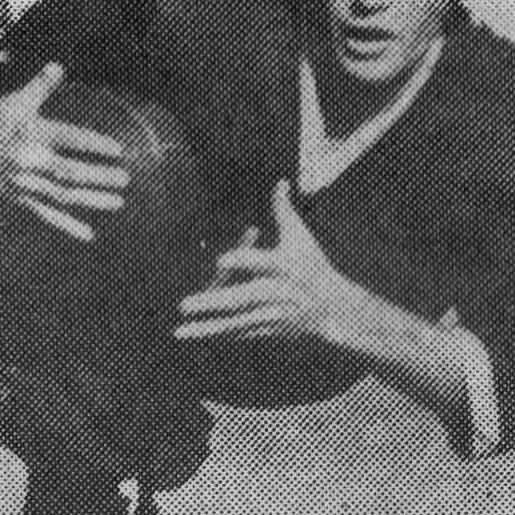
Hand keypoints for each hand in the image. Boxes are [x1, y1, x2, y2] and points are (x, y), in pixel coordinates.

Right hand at [0, 63, 130, 240]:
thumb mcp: (17, 101)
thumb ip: (40, 86)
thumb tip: (59, 66)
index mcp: (30, 134)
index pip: (66, 138)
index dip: (92, 144)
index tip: (117, 149)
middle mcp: (28, 161)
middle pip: (67, 171)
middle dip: (98, 177)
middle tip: (126, 177)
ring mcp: (25, 184)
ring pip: (61, 196)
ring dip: (92, 201)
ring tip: (119, 201)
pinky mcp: (21, 200)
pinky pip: (46, 216)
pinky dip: (67, 226)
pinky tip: (89, 235)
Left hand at [176, 181, 358, 344]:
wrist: (333, 308)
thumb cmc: (313, 265)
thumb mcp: (302, 237)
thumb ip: (284, 211)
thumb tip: (280, 182)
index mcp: (286, 266)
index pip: (264, 263)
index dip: (245, 261)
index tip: (222, 260)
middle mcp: (278, 293)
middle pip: (244, 298)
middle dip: (214, 302)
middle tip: (185, 303)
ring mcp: (272, 314)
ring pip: (236, 321)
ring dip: (207, 326)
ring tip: (180, 328)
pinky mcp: (268, 328)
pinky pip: (237, 331)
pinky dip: (214, 333)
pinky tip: (190, 333)